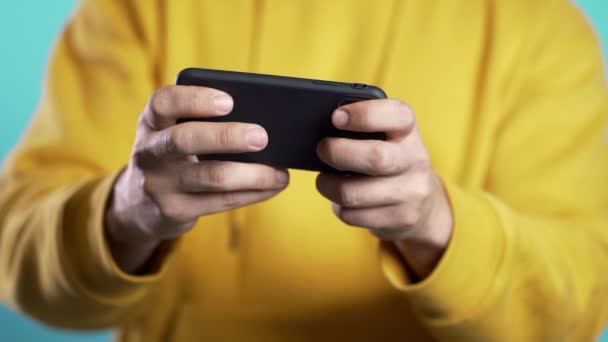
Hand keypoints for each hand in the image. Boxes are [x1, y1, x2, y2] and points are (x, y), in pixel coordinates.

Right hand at [105, 85, 288, 272]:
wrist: (139, 204)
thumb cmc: (173, 155)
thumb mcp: (172, 132)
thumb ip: (202, 122)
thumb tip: (263, 119)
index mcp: (152, 122)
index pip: (163, 102)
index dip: (195, 99)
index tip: (229, 101)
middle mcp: (150, 152)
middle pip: (185, 140)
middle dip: (227, 137)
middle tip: (262, 136)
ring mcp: (160, 184)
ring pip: (211, 177)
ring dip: (252, 174)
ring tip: (279, 172)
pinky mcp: (176, 210)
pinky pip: (221, 202)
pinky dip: (253, 193)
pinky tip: (273, 185)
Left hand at [316, 99, 452, 278]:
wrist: (422, 204)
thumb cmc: (389, 160)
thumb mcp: (387, 137)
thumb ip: (362, 127)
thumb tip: (322, 128)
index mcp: (409, 131)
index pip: (397, 115)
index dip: (364, 114)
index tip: (337, 117)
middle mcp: (415, 160)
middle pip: (375, 157)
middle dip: (338, 153)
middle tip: (322, 149)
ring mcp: (411, 192)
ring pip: (355, 193)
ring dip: (329, 186)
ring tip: (324, 180)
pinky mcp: (401, 219)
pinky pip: (354, 215)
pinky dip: (340, 208)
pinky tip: (343, 200)